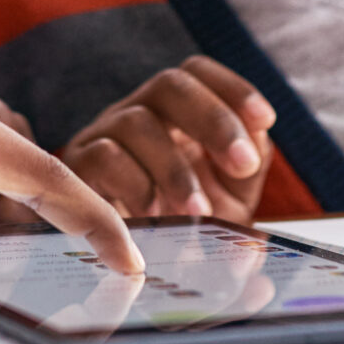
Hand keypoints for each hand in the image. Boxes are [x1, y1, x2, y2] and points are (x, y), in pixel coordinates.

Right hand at [59, 57, 275, 222]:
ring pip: (136, 121)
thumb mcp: (226, 198)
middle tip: (242, 164)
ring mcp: (102, 136)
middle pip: (170, 85)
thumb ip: (246, 168)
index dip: (232, 88)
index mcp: (175, 114)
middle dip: (214, 119)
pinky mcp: (78, 168)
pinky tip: (155, 216)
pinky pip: (103, 157)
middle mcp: (137, 113)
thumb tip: (257, 141)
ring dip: (175, 168)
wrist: (130, 270)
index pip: (197, 73)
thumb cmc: (182, 226)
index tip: (266, 121)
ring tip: (198, 211)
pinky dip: (137, 186)